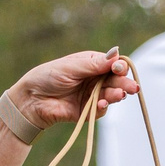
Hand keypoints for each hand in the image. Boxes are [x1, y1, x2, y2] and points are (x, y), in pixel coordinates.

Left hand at [9, 49, 134, 130]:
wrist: (31, 100)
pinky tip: (102, 103)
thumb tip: (116, 54)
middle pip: (115, 81)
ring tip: (119, 96)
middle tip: (133, 88)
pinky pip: (100, 110)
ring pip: (111, 95)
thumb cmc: (47, 77)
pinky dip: (103, 107)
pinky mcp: (87, 112)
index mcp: (91, 64)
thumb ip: (94, 64)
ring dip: (116, 95)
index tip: (119, 69)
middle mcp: (94, 79)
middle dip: (124, 84)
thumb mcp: (71, 67)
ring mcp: (91, 95)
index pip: (112, 65)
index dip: (119, 67)